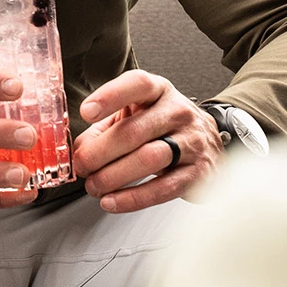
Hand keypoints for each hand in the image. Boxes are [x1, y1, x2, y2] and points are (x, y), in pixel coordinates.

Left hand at [72, 69, 221, 212]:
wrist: (206, 141)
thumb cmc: (162, 125)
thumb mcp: (134, 114)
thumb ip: (103, 128)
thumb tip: (81, 151)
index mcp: (158, 91)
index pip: (137, 84)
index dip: (110, 96)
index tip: (86, 112)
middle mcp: (177, 112)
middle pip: (133, 131)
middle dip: (99, 152)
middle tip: (82, 165)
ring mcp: (191, 142)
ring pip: (148, 159)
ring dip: (113, 176)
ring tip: (94, 185)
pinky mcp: (198, 173)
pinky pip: (163, 188)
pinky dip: (133, 198)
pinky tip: (112, 201)